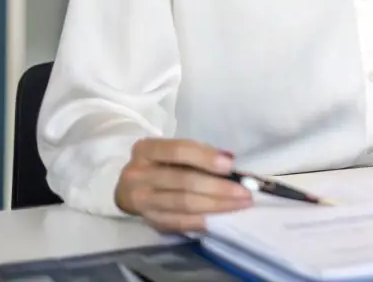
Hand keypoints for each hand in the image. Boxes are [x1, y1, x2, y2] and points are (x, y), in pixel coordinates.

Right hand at [114, 138, 253, 232]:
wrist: (128, 187)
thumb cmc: (159, 163)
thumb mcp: (170, 151)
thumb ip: (196, 154)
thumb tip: (229, 162)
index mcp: (145, 150)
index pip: (178, 151)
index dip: (205, 157)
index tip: (231, 165)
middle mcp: (138, 176)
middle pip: (183, 182)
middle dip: (218, 187)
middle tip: (245, 191)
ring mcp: (141, 202)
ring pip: (184, 205)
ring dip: (216, 205)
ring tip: (240, 204)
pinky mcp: (149, 221)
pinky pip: (179, 223)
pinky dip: (202, 220)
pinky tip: (220, 218)